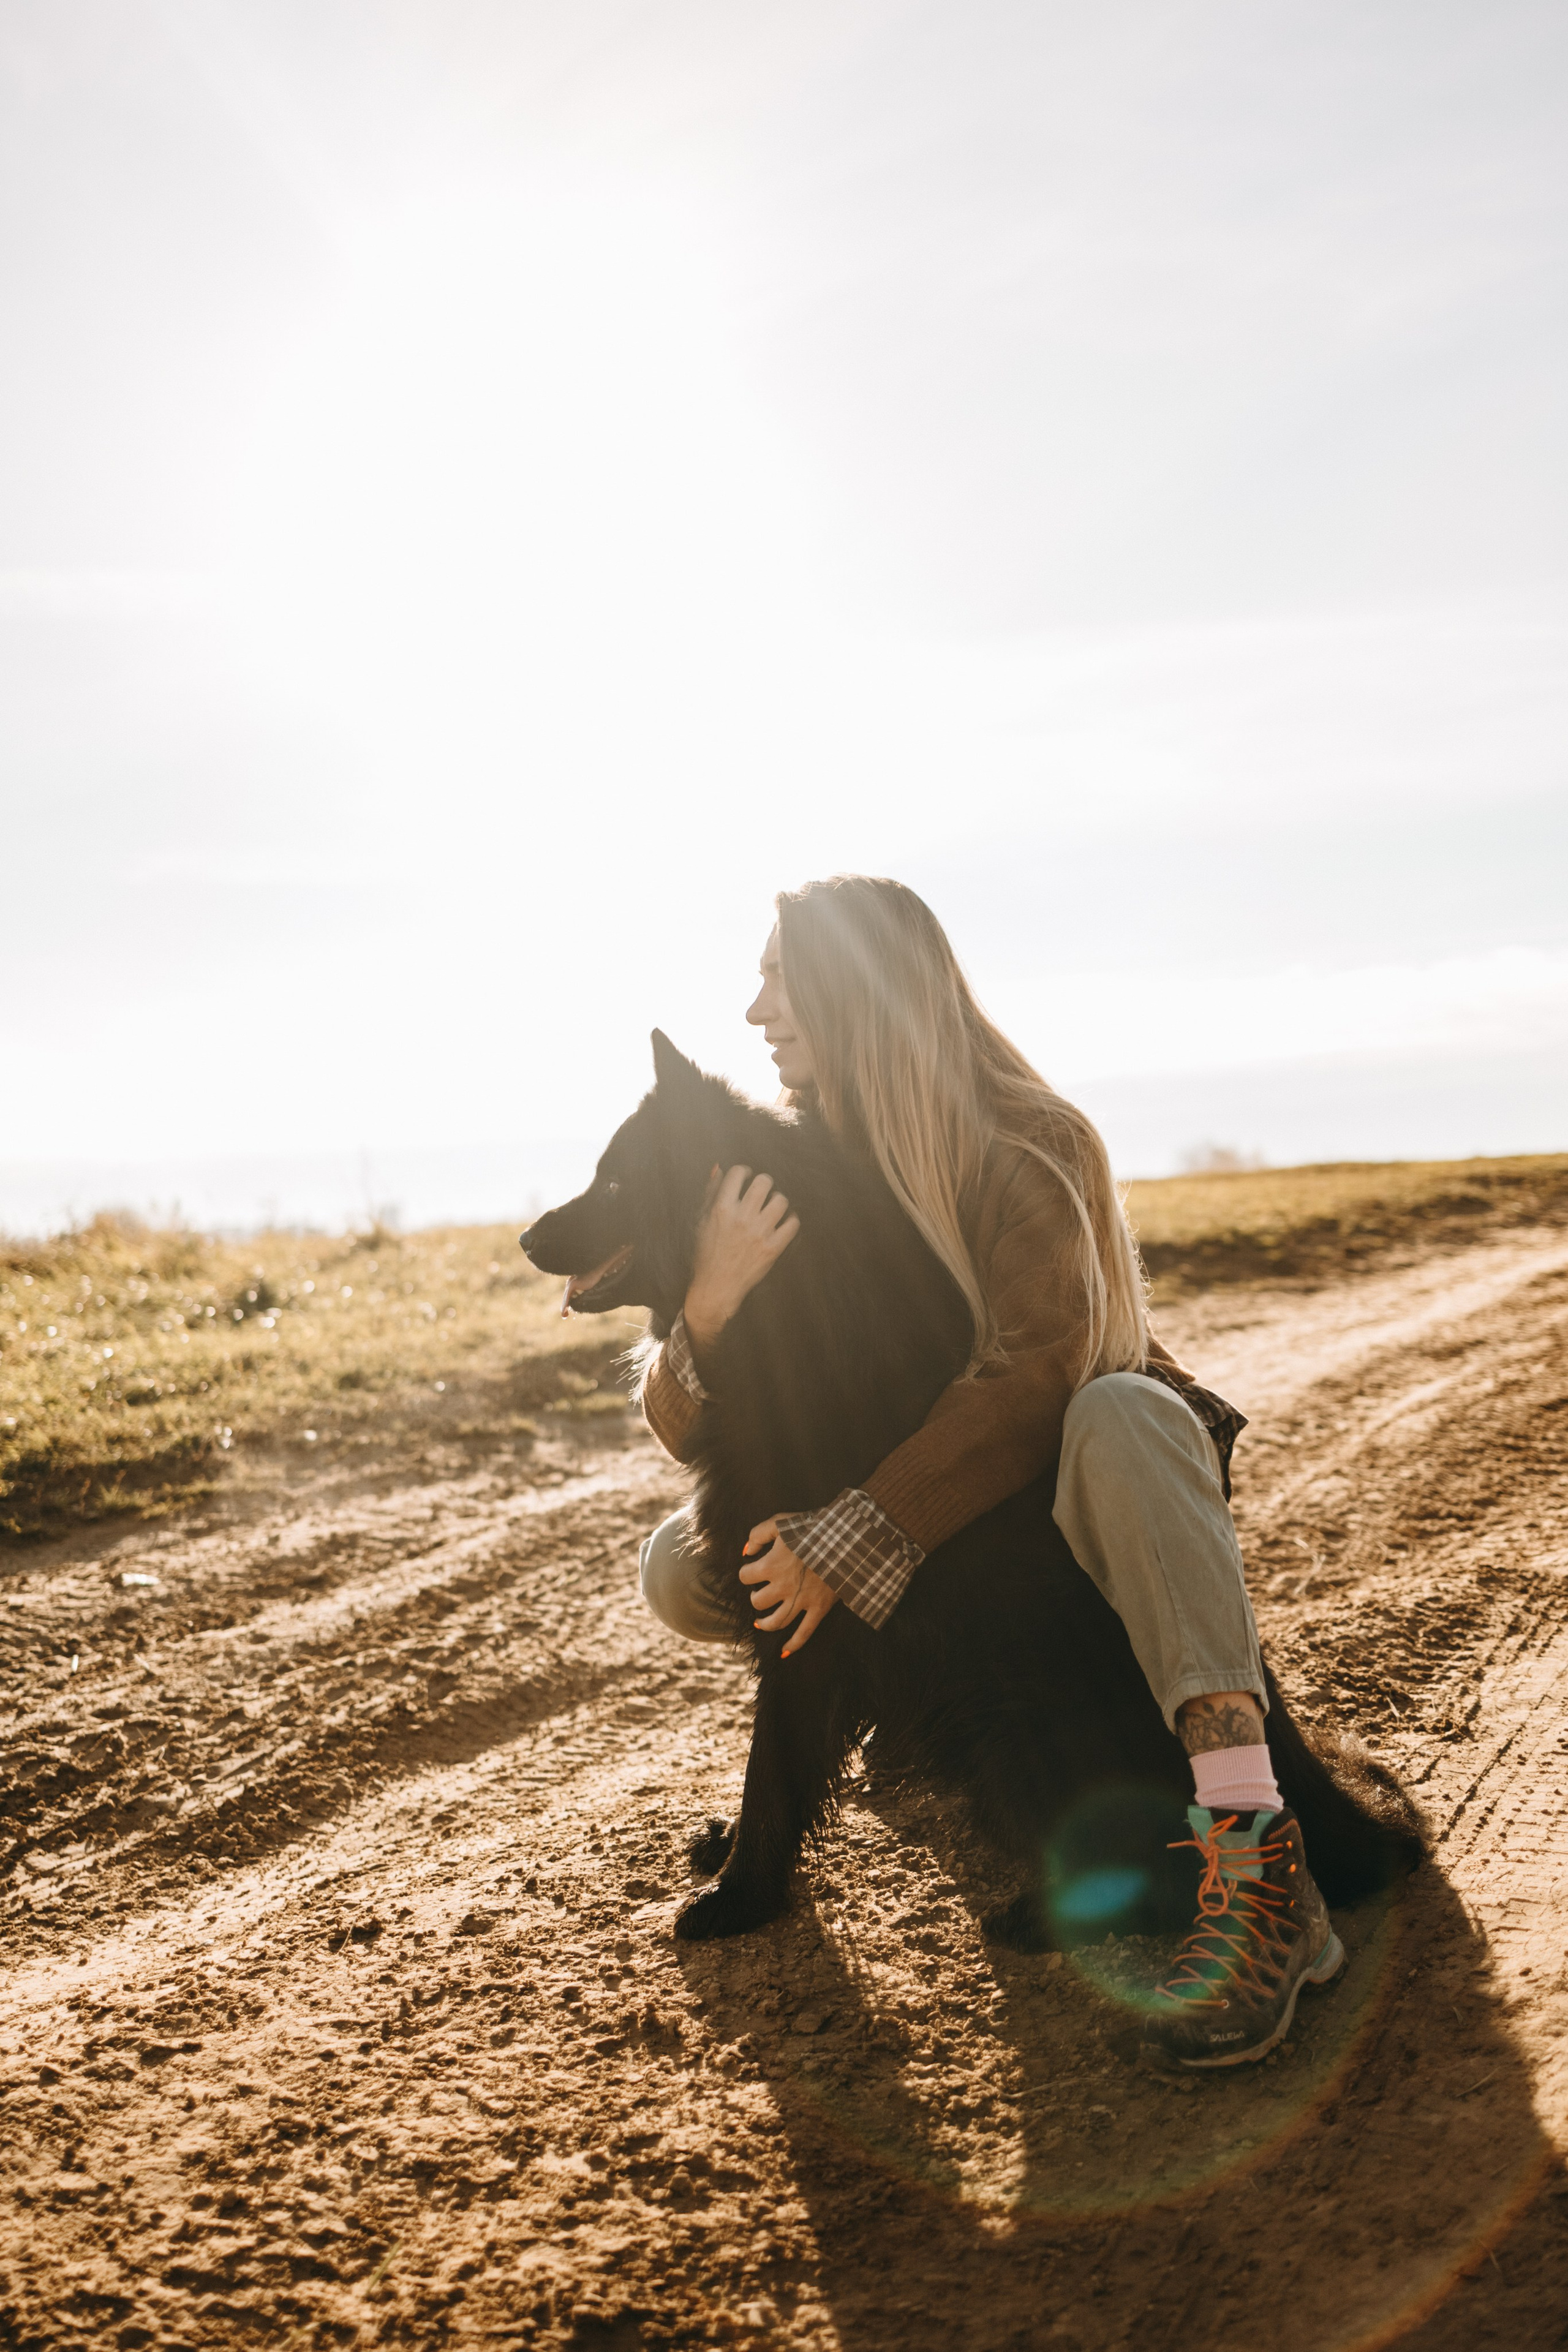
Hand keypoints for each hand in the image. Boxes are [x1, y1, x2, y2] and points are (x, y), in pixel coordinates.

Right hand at [683, 1164, 800, 1351]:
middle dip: (763, 1183)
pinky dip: (791, 1220)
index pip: (739, 1173)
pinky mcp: (773, 1249)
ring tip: (772, 1206)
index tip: (745, 1179)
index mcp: (721, 1209)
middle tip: (761, 1191)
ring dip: (777, 1200)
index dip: (743, 1172)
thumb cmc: (705, 1253)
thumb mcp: (701, 1221)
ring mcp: (759, 1234)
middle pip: (764, 1182)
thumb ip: (711, 1192)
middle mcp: (741, 1218)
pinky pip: (793, 1224)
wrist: (715, 1287)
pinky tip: (783, 1222)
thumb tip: (719, 1166)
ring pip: (781, 1200)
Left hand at [739, 1519, 837, 1656]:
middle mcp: (783, 1587)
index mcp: (771, 1565)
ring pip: (775, 1622)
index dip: (746, 1573)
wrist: (848, 1538)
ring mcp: (801, 1601)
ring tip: (760, 1621)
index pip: (745, 1577)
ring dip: (764, 1623)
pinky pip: (804, 1633)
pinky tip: (783, 1652)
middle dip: (755, 1597)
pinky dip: (793, 1645)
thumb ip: (758, 1534)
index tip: (752, 1569)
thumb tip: (746, 1552)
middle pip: (757, 1602)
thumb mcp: (782, 1522)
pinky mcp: (819, 1609)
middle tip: (760, 1592)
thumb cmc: (814, 1527)